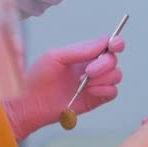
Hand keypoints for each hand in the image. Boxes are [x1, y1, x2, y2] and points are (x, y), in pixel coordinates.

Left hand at [4, 36, 124, 139]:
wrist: (31, 104)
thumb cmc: (38, 78)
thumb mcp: (55, 57)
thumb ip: (79, 50)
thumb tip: (102, 44)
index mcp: (84, 54)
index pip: (107, 45)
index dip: (115, 42)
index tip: (114, 45)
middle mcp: (93, 67)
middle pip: (113, 60)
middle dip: (104, 64)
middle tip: (87, 72)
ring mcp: (96, 84)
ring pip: (116, 75)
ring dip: (103, 78)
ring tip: (85, 84)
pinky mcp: (97, 98)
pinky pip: (113, 92)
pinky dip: (104, 90)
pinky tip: (90, 92)